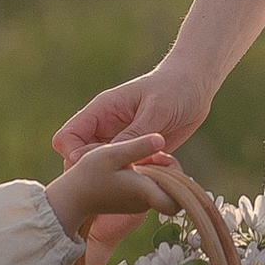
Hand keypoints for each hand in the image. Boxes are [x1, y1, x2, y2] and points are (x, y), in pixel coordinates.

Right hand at [52, 63, 209, 257]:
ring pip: (106, 169)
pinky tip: (159, 172)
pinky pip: (129, 172)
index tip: (98, 165)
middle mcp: (106, 129)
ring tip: (145, 174)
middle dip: (98, 173)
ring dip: (122, 177)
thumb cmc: (174, 88)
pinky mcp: (138, 153)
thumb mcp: (155, 109)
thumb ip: (134, 132)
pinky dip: (140, 177)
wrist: (196, 86)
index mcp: (102, 111)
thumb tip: (112, 156)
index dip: (75, 155)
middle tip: (124, 176)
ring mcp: (121, 142)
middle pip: (82, 158)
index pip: (68, 137)